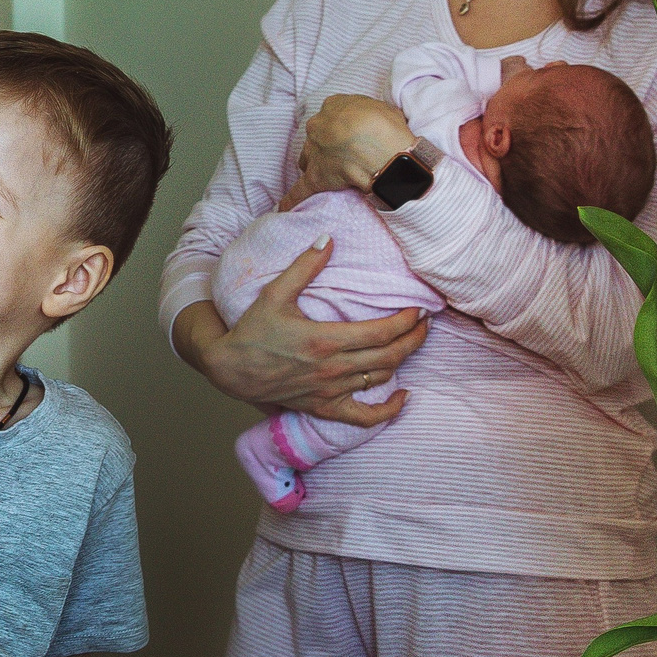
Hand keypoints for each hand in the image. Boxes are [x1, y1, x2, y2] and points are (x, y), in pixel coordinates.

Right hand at [175, 245, 428, 427]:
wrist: (230, 369)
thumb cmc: (252, 331)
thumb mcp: (275, 293)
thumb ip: (304, 266)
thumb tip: (328, 238)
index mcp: (325, 340)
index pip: (381, 332)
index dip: (405, 320)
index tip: (418, 308)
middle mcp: (332, 369)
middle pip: (389, 356)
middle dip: (414, 338)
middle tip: (426, 322)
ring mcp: (330, 391)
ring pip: (380, 379)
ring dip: (403, 361)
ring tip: (414, 343)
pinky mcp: (324, 407)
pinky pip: (363, 417)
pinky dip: (386, 411)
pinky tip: (401, 397)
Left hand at [298, 95, 417, 194]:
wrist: (379, 148)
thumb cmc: (385, 126)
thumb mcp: (383, 108)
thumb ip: (371, 114)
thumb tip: (373, 121)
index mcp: (333, 106)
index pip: (333, 116)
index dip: (343, 128)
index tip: (353, 136)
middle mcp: (318, 127)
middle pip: (317, 138)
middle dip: (327, 146)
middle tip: (346, 156)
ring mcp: (314, 152)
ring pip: (307, 160)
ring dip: (315, 167)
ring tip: (331, 177)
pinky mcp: (315, 177)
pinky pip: (299, 190)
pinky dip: (292, 199)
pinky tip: (285, 207)